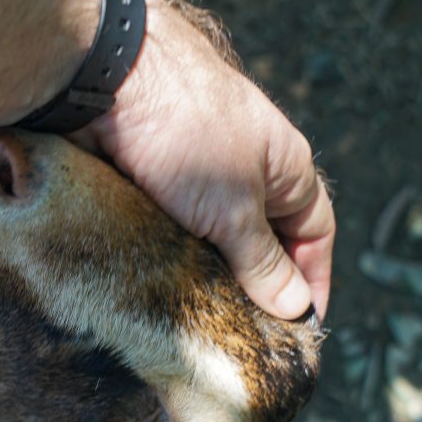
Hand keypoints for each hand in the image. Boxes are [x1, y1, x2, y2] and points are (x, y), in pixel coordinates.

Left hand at [83, 0, 333, 320]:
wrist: (107, 81)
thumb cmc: (185, 128)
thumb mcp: (233, 208)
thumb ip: (262, 260)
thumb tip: (294, 308)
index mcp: (284, 168)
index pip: (314, 235)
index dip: (311, 281)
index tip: (300, 330)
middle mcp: (242, 171)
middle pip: (260, 243)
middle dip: (253, 289)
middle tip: (242, 340)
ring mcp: (193, 177)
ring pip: (209, 242)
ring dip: (205, 278)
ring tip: (198, 324)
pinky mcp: (149, 184)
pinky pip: (167, 233)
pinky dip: (166, 261)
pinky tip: (159, 291)